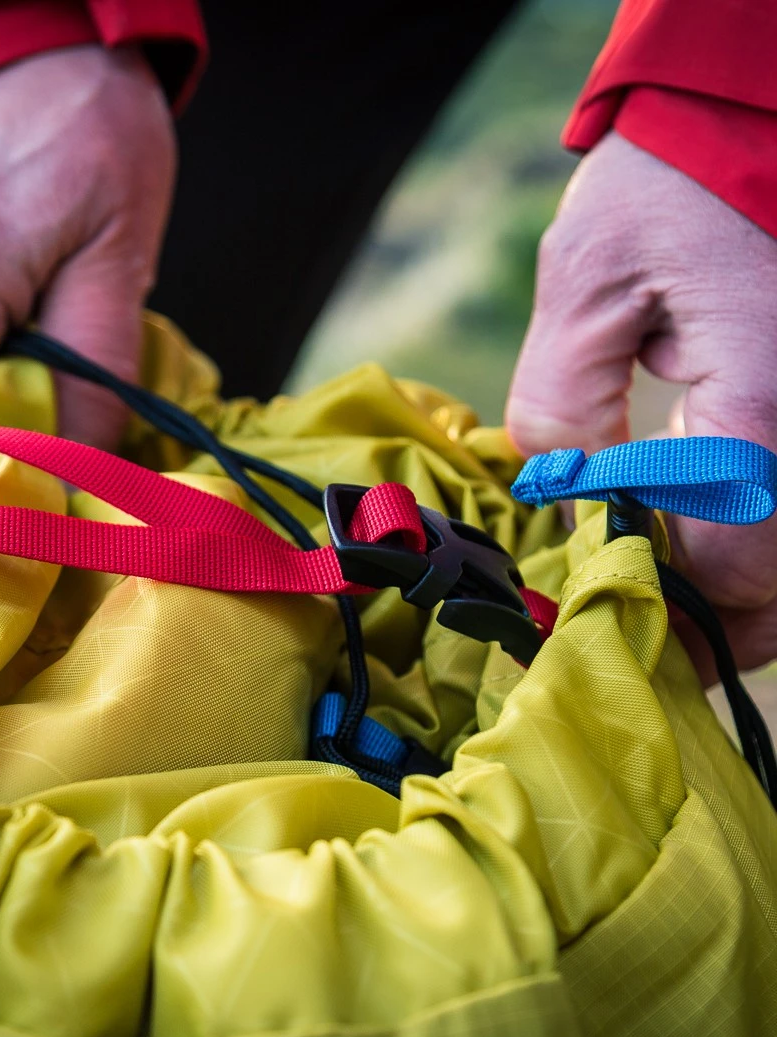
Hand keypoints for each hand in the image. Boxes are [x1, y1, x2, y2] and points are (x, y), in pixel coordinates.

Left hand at [506, 132, 776, 670]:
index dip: (669, 612)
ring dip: (753, 591)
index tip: (608, 631)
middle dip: (726, 627)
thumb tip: (578, 500)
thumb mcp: (584, 288)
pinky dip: (768, 537)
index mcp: (767, 411)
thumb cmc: (668, 185)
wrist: (756, 107)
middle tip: (656, 642)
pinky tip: (715, 534)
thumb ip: (566, 410)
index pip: (729, 566)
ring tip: (682, 602)